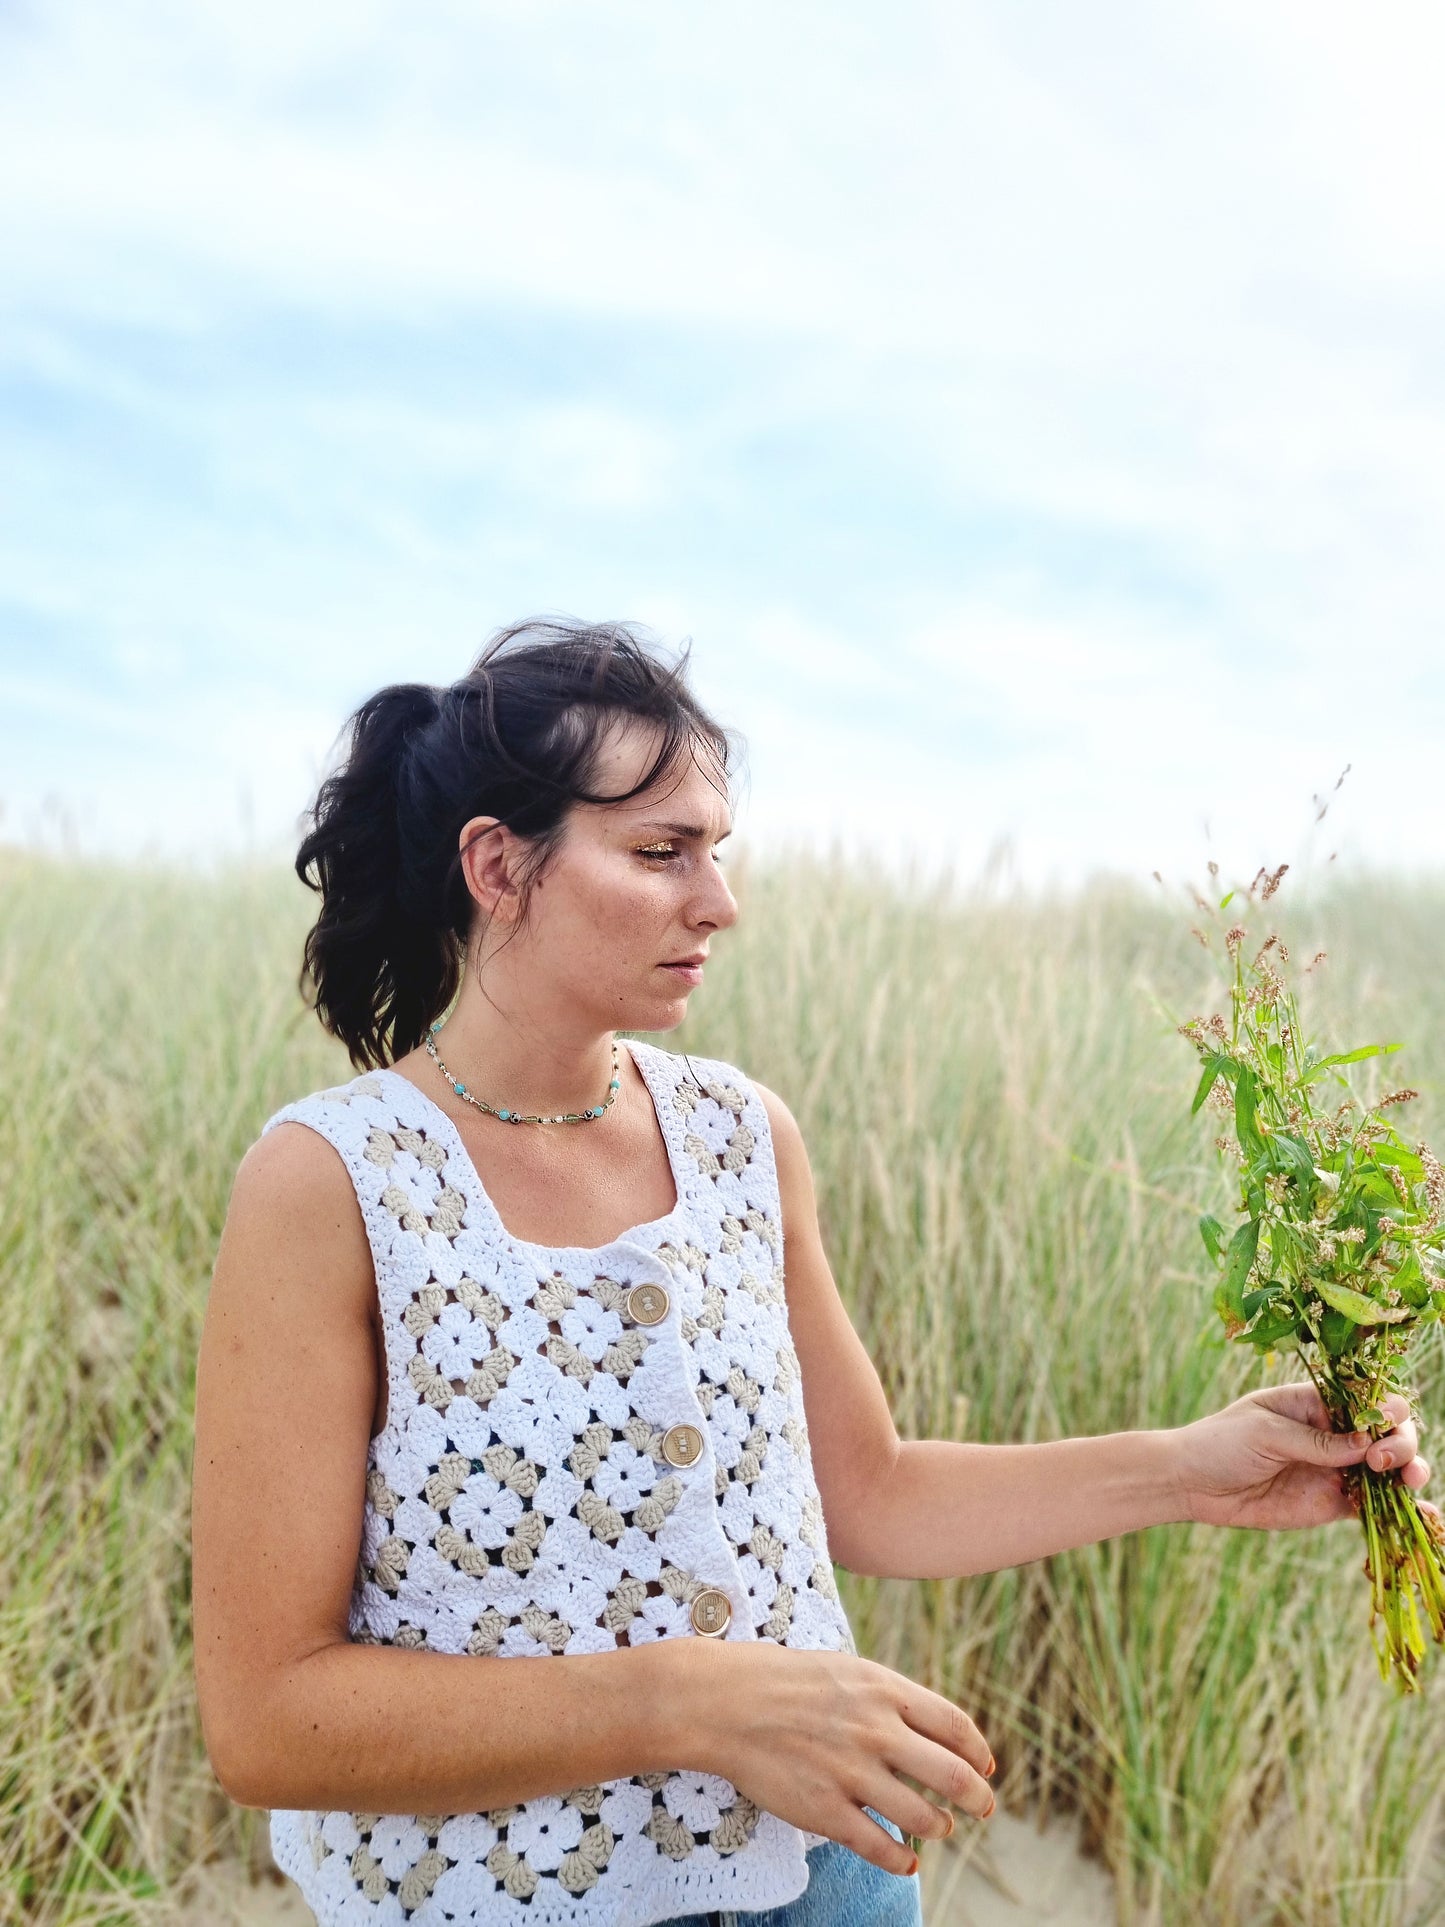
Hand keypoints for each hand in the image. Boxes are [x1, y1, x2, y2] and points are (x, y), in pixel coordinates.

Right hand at [679, 1640, 996, 1874]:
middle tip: (983, 1808)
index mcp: (883, 1690)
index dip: (979, 1752)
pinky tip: (907, 1860)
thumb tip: (930, 1728)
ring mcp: (850, 1773)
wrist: (724, 1702)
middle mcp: (875, 1731)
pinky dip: (903, 1860)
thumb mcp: (847, 1671)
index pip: (955, 1726)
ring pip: (922, 1817)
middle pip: (953, 1775)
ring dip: (940, 1827)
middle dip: (978, 1798)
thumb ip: (889, 1699)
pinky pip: (879, 1847)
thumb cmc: (784, 1681)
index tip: (986, 1767)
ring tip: (940, 1827)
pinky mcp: (824, 1810)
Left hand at [1173, 1382, 1436, 1530]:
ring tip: (1410, 1483)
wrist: (1191, 1483)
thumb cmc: (1220, 1442)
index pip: (1366, 1399)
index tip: (1385, 1425)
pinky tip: (1424, 1516)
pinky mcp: (1332, 1502)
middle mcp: (1333, 1433)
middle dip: (1401, 1443)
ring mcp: (1336, 1468)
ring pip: (1388, 1469)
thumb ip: (1315, 1441)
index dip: (1386, 1410)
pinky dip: (1400, 1511)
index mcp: (1316, 1402)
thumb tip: (1366, 1444)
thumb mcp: (1264, 1433)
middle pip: (1387, 1432)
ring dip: (1410, 1472)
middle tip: (1384, 1462)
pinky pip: (1373, 1506)